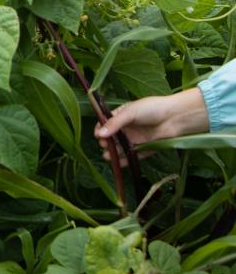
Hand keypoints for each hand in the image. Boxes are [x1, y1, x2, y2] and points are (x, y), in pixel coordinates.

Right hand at [94, 88, 208, 159]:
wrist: (175, 118)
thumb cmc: (151, 109)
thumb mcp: (130, 112)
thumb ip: (114, 123)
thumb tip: (99, 134)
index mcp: (122, 116)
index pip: (106, 123)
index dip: (100, 129)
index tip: (97, 135)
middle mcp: (127, 128)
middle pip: (112, 137)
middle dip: (106, 142)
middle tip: (105, 145)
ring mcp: (135, 139)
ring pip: (121, 148)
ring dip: (113, 153)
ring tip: (108, 156)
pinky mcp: (144, 149)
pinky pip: (133, 156)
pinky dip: (125, 161)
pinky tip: (118, 163)